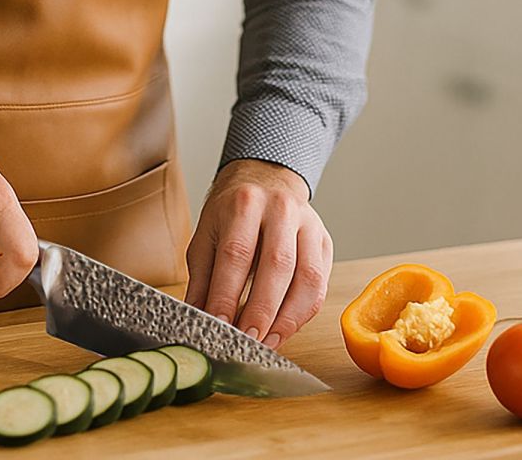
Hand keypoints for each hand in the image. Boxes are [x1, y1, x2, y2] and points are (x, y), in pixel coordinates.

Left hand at [183, 158, 332, 349]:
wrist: (265, 180)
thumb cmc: (230, 212)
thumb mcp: (206, 235)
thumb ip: (202, 277)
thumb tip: (196, 318)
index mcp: (244, 202)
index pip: (236, 253)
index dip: (227, 294)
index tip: (218, 325)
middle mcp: (280, 209)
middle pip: (276, 265)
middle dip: (261, 310)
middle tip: (246, 340)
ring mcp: (308, 224)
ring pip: (306, 278)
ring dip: (287, 318)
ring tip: (268, 342)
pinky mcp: (325, 241)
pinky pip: (320, 284)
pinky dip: (303, 313)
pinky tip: (285, 328)